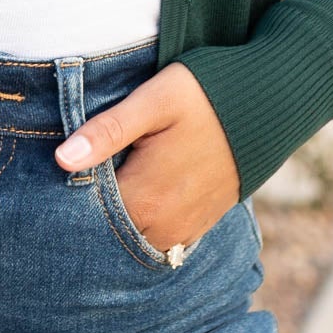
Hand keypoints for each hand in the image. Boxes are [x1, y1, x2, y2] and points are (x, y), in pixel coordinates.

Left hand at [53, 62, 241, 253]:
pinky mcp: (200, 224)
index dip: (69, 190)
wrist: (269, 104)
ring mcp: (186, 229)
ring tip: (109, 173)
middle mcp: (166, 226)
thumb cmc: (206, 95)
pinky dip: (143, 220)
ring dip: (118, 213)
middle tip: (81, 165)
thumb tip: (63, 159)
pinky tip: (137, 189)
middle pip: (109, 228)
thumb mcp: (153, 101)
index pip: (87, 213)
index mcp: (147, 199)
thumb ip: (108, 131)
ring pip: (134, 234)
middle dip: (90, 204)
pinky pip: (160, 236)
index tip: (63, 163)